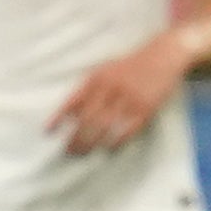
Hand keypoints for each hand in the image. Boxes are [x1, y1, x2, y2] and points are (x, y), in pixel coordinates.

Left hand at [53, 33, 188, 155]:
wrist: (162, 57)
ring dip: (91, 143)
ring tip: (83, 153)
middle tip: (68, 151)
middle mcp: (110, 89)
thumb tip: (69, 115)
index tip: (48, 132)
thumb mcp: (104, 71)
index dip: (59, 117)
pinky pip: (127, 131)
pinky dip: (116, 142)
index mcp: (97, 78)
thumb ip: (87, 90)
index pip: (73, 101)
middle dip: (75, 138)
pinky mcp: (145, 109)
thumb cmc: (129, 66)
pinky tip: (109, 149)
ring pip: (104, 127)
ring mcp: (128, 99)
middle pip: (87, 120)